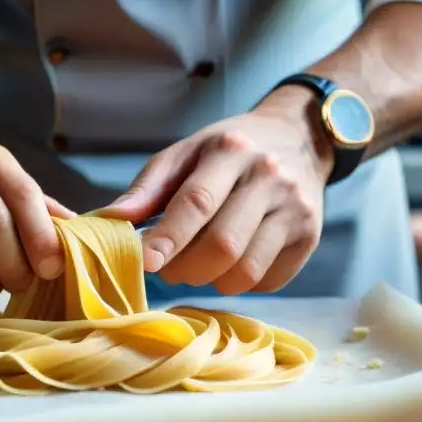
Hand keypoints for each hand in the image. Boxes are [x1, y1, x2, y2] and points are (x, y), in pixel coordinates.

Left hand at [103, 93, 333, 294]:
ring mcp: (295, 207)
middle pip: (223, 244)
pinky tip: (232, 264)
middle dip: (186, 268)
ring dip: (213, 282)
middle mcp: (269, 176)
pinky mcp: (311, 234)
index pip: (197, 201)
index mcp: (230, 150)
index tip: (146, 262)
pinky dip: (242, 284)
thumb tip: (110, 221)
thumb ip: (148, 188)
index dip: (169, 237)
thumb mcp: (186, 153)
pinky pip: (269, 281)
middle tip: (169, 269)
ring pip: (246, 270)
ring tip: (200, 266)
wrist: (297, 137)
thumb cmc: (228, 150)